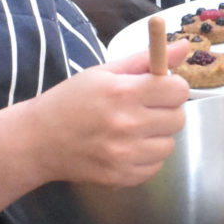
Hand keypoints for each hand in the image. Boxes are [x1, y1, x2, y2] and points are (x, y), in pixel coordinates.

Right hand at [29, 50, 189, 185]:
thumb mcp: (104, 73)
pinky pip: (155, 167)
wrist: (38, 141)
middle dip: (166, 111)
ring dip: (157, 136)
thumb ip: (145, 60)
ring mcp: (124, 155)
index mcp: (122, 93)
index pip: (178, 90)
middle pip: (178, 118)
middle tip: (144, 109)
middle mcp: (126, 125)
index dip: (172, 87)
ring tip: (133, 130)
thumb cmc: (71, 101)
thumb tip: (185, 46)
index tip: (159, 88)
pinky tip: (126, 148)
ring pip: (169, 145)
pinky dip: (146, 158)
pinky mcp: (121, 177)